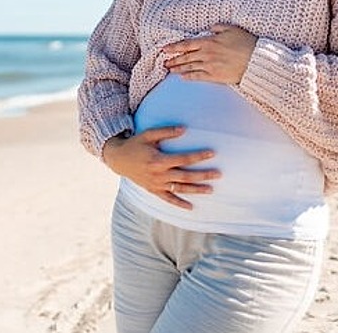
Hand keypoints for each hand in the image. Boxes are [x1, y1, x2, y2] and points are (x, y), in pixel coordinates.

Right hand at [102, 127, 220, 209]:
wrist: (118, 159)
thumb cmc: (135, 144)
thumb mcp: (148, 134)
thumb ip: (165, 131)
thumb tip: (184, 129)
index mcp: (158, 160)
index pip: (183, 159)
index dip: (198, 156)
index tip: (212, 153)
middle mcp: (158, 175)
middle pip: (185, 176)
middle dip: (203, 175)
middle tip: (219, 174)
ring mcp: (156, 184)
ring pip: (180, 189)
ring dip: (196, 190)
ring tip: (211, 189)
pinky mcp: (153, 190)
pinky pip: (168, 199)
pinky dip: (179, 204)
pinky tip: (191, 207)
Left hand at [162, 24, 257, 83]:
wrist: (256, 61)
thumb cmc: (246, 43)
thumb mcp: (232, 29)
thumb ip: (219, 27)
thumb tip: (210, 28)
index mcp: (209, 41)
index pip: (187, 44)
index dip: (174, 47)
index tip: (165, 49)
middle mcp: (206, 54)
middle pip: (185, 56)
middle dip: (173, 59)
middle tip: (164, 62)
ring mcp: (210, 66)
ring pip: (189, 67)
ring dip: (178, 68)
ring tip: (170, 69)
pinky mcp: (215, 76)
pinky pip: (198, 76)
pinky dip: (189, 76)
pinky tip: (183, 77)